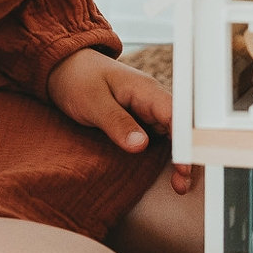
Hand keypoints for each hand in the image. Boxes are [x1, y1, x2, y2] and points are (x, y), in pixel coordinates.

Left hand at [45, 49, 192, 192]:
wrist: (65, 68)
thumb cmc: (78, 79)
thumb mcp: (92, 102)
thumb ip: (116, 122)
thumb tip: (140, 145)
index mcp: (146, 90)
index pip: (175, 114)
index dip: (183, 140)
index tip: (184, 164)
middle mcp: (153, 100)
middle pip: (180, 127)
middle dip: (187, 154)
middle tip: (183, 182)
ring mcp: (148, 111)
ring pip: (173, 135)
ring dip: (179, 158)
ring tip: (180, 184)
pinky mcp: (140, 121)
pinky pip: (160, 138)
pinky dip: (167, 155)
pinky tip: (169, 172)